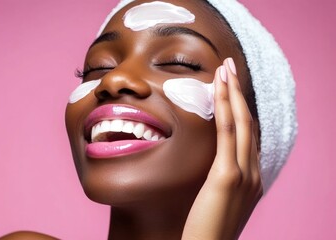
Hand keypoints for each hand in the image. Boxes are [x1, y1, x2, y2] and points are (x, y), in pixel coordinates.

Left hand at [182, 58, 262, 239]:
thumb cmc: (207, 231)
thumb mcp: (218, 203)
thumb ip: (221, 182)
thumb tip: (214, 168)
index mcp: (252, 179)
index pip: (248, 136)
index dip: (241, 109)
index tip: (231, 88)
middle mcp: (253, 174)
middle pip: (248, 123)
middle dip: (239, 93)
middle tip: (230, 68)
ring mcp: (244, 174)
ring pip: (241, 123)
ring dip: (233, 92)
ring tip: (226, 69)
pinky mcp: (227, 177)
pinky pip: (226, 134)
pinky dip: (223, 108)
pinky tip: (218, 88)